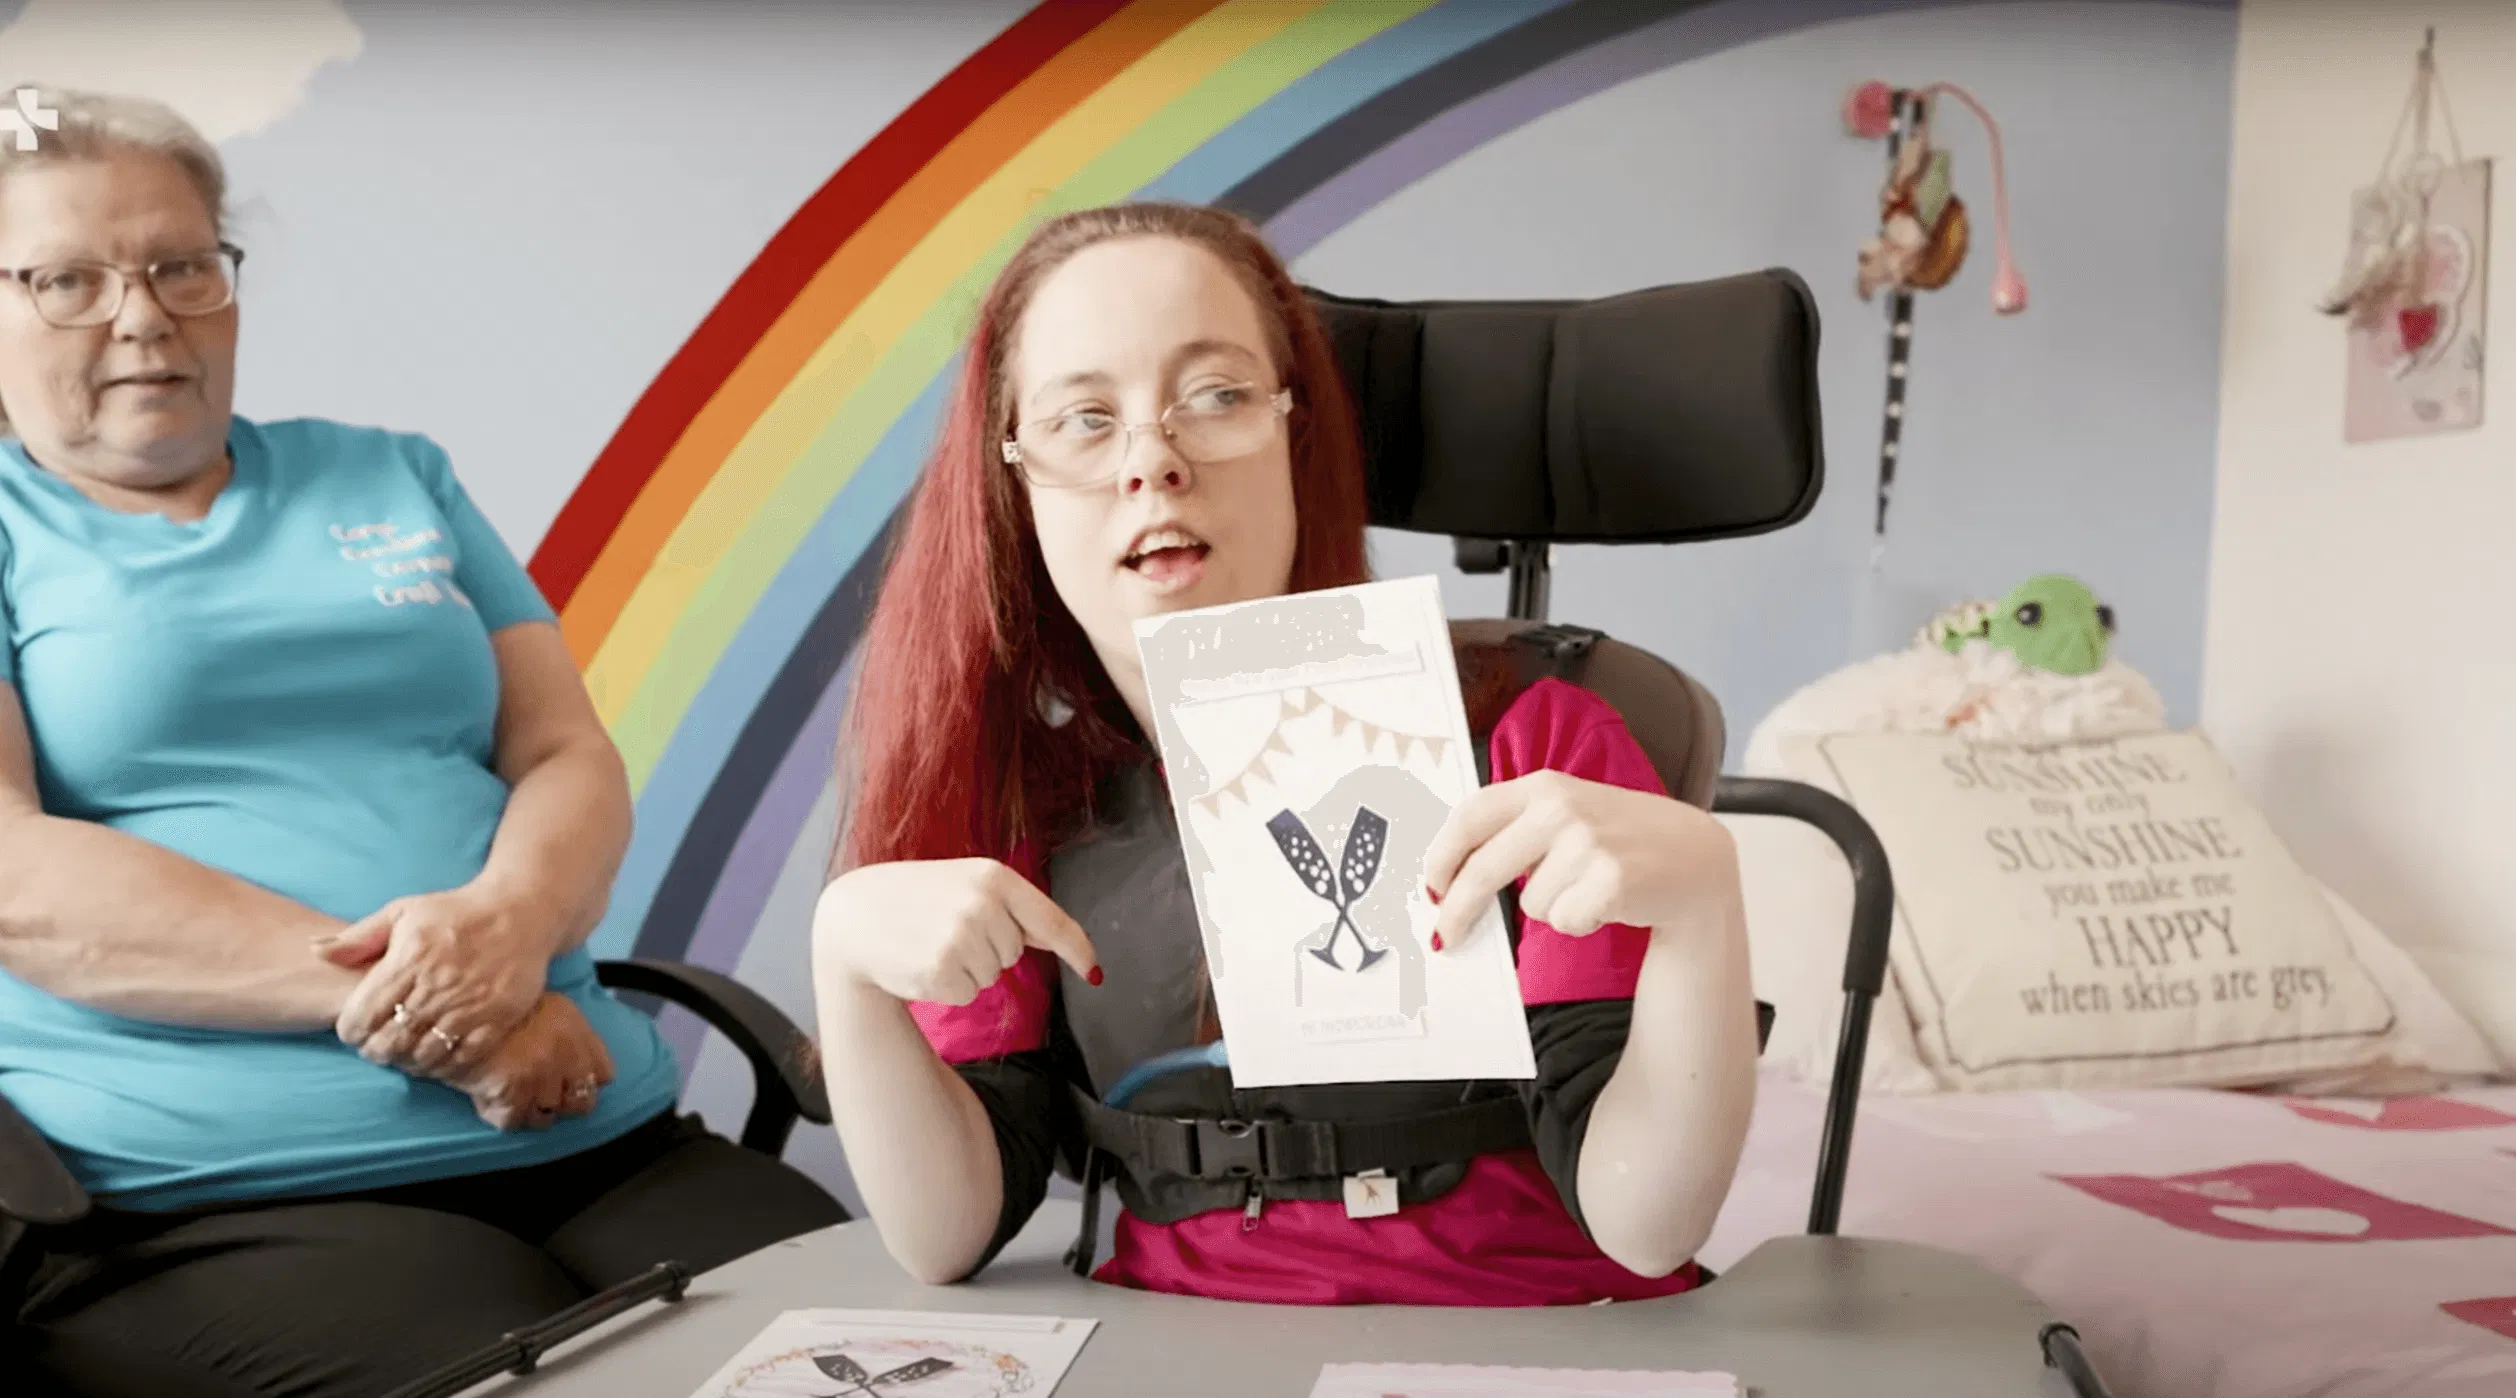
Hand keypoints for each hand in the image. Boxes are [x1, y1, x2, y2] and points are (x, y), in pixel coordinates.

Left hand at [318, 882, 563, 1076]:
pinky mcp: (498, 1017)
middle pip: (389, 1041)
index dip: (350, 1031)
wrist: (521, 912)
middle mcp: (437, 984)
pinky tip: (435, 1058)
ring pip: (423, 1054)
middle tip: (375, 1048)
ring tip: (403, 1054)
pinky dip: (443, 1066)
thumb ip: (359, 936)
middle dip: (374, 1052)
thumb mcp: (403, 911)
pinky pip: (463, 1057)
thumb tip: (316, 951)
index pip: (362, 1014)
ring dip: (407, 1062)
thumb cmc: (456, 912)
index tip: (353, 1031)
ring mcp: (470, 1004)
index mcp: (409, 958)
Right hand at [450, 991, 614, 1130]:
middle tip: (545, 1092)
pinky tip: (496, 1100)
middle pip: (581, 1104)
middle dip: (565, 1101)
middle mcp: (565, 1058)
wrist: (462, 1005)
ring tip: (517, 1095)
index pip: (603, 1076)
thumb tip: (586, 1062)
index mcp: (578, 1033)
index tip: (572, 1078)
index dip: (585, 1079)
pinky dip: (506, 1115)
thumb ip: (575, 1033)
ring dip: (533, 1110)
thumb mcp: (553, 1006)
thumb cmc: (507, 1005)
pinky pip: (515, 1122)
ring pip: (547, 1118)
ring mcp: (539, 1080)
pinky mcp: (509, 1095)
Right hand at [814, 858, 1098, 1006]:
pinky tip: (921, 964)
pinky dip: (948, 988)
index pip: (1051, 920)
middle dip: (988, 949)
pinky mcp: (941, 970)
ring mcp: (962, 938)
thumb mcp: (966, 886)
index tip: (1092, 971)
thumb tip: (1063, 942)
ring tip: (931, 943)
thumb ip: (1015, 911)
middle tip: (946, 929)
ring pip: (992, 976)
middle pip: (1015, 952)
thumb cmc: (915, 899)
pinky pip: (968, 995)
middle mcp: (982, 904)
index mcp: (994, 876)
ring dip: (967, 969)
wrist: (854, 917)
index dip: (1077, 948)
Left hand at [1421, 771, 1738, 949]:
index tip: (1431, 887)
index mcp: (1544, 786)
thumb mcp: (1568, 813)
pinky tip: (1607, 903)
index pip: (1470, 817)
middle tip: (1444, 937)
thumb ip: (1516, 830)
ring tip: (1589, 889)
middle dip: (1458, 910)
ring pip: (1530, 905)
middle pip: (1481, 869)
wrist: (1694, 857)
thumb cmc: (1620, 840)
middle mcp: (1561, 807)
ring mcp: (1586, 842)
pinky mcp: (1610, 880)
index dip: (1441, 857)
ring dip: (1553, 908)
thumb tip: (1451, 879)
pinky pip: (1563, 922)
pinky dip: (1580, 923)